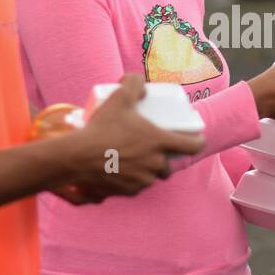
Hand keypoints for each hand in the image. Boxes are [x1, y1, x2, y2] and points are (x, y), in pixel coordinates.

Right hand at [61, 74, 204, 200]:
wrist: (77, 158)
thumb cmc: (101, 128)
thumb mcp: (118, 98)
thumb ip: (132, 83)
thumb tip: (141, 84)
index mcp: (159, 143)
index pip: (193, 146)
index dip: (197, 141)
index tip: (195, 138)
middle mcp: (155, 164)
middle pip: (169, 165)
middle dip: (164, 159)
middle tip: (153, 149)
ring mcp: (142, 180)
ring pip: (151, 176)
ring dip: (148, 170)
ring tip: (136, 160)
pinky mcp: (129, 191)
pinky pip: (136, 186)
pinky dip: (132, 180)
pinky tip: (123, 171)